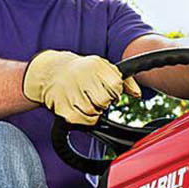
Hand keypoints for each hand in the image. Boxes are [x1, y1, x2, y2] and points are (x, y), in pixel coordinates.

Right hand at [22, 50, 139, 125]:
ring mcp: (71, 93)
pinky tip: (78, 107)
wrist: (50, 73)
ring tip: (84, 99)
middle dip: (103, 101)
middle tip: (93, 95)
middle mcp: (82, 77)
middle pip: (105, 101)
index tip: (105, 89)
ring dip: (94, 111)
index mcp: (95, 66)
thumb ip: (124, 80)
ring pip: (95, 113)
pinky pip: (84, 121)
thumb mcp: (103, 68)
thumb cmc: (82, 71)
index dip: (113, 92)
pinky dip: (86, 119)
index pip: (116, 86)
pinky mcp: (64, 108)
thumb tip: (137, 94)